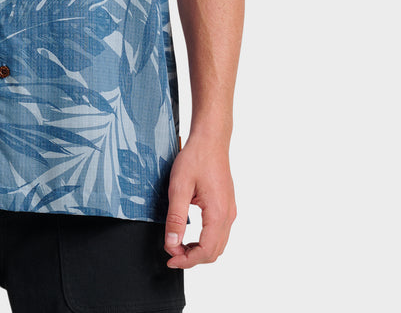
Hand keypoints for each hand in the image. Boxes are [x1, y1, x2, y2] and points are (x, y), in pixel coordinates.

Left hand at [163, 135, 236, 268]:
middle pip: (214, 252)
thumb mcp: (179, 187)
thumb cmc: (196, 158)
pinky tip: (191, 236)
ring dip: (199, 251)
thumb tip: (172, 243)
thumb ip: (175, 218)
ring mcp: (230, 211)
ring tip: (178, 246)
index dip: (187, 260)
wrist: (210, 140)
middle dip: (192, 258)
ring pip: (218, 245)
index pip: (206, 251)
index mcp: (218, 212)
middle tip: (171, 252)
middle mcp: (228, 215)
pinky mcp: (227, 207)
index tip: (170, 258)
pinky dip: (205, 242)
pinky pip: (219, 234)